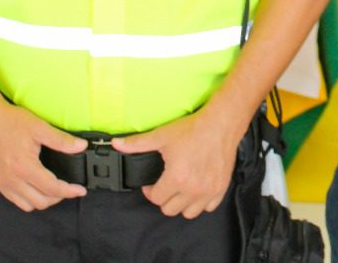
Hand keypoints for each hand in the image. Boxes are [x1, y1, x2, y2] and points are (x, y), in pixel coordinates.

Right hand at [0, 100, 87, 211]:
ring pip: (27, 205)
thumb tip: (81, 146)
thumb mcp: (40, 128)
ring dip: (43, 200)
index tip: (80, 190)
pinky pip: (14, 200)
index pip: (52, 188)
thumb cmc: (10, 121)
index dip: (69, 191)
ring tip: (53, 189)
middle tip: (68, 188)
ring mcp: (2, 182)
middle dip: (58, 197)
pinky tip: (35, 187)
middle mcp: (11, 179)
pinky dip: (28, 199)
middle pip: (40, 202)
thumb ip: (62, 140)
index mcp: (24, 167)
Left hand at [113, 109, 244, 218]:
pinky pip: (208, 207)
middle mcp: (193, 189)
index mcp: (176, 178)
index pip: (156, 199)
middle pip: (170, 209)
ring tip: (181, 189)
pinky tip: (197, 188)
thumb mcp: (162, 135)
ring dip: (182, 204)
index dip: (149, 190)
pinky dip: (201, 202)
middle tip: (165, 184)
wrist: (221, 124)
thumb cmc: (193, 129)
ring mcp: (208, 190)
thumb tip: (116, 144)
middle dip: (164, 198)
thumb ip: (137, 143)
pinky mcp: (221, 188)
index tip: (152, 183)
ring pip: (189, 213)